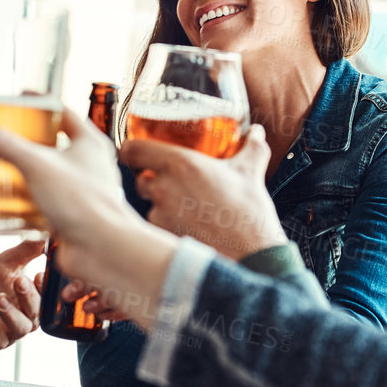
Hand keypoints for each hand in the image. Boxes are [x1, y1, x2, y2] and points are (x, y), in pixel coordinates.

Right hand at [0, 109, 172, 326]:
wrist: (102, 250)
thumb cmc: (84, 203)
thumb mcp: (36, 164)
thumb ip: (1, 143)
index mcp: (90, 144)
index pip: (63, 112)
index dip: (39, 104)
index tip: (16, 101)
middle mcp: (88, 166)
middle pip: (51, 145)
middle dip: (24, 142)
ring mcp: (80, 192)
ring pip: (46, 176)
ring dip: (21, 173)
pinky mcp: (70, 217)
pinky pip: (43, 203)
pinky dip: (23, 202)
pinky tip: (3, 203)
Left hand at [0, 238, 45, 354]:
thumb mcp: (5, 263)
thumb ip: (26, 250)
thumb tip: (47, 235)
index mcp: (32, 299)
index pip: (47, 297)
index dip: (44, 288)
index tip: (37, 274)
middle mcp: (25, 318)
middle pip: (36, 312)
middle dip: (29, 297)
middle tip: (19, 281)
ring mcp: (10, 333)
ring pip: (20, 328)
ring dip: (11, 313)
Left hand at [121, 124, 287, 261]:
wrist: (250, 254)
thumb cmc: (249, 212)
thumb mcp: (251, 171)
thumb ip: (252, 146)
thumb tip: (256, 133)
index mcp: (180, 164)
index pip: (133, 150)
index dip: (130, 150)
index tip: (134, 153)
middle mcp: (164, 187)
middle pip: (140, 178)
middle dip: (151, 178)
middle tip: (172, 181)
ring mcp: (160, 214)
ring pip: (150, 203)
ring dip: (162, 203)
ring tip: (189, 207)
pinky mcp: (162, 235)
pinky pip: (158, 225)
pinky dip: (169, 223)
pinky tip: (190, 225)